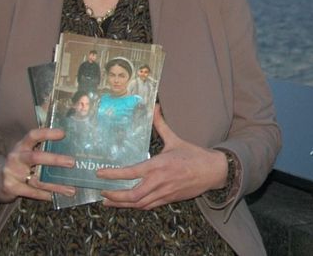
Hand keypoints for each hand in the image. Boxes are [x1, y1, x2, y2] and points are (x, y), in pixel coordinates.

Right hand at [0, 127, 77, 203]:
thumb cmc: (20, 164)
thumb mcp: (27, 153)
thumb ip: (42, 150)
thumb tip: (70, 149)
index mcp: (22, 145)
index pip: (33, 135)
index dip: (47, 133)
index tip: (63, 134)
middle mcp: (16, 157)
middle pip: (35, 157)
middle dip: (55, 160)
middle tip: (72, 162)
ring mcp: (12, 173)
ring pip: (37, 179)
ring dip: (56, 185)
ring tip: (71, 189)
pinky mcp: (11, 187)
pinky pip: (32, 192)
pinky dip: (46, 195)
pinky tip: (56, 196)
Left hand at [97, 105, 227, 209]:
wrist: (212, 172)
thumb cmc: (193, 155)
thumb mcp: (175, 139)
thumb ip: (161, 124)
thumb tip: (155, 107)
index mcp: (158, 165)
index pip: (130, 172)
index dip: (113, 174)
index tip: (99, 173)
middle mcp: (158, 182)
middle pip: (132, 195)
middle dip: (114, 196)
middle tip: (102, 192)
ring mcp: (163, 193)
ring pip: (139, 204)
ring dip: (122, 204)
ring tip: (108, 202)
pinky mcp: (168, 200)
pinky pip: (148, 206)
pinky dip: (136, 206)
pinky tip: (128, 204)